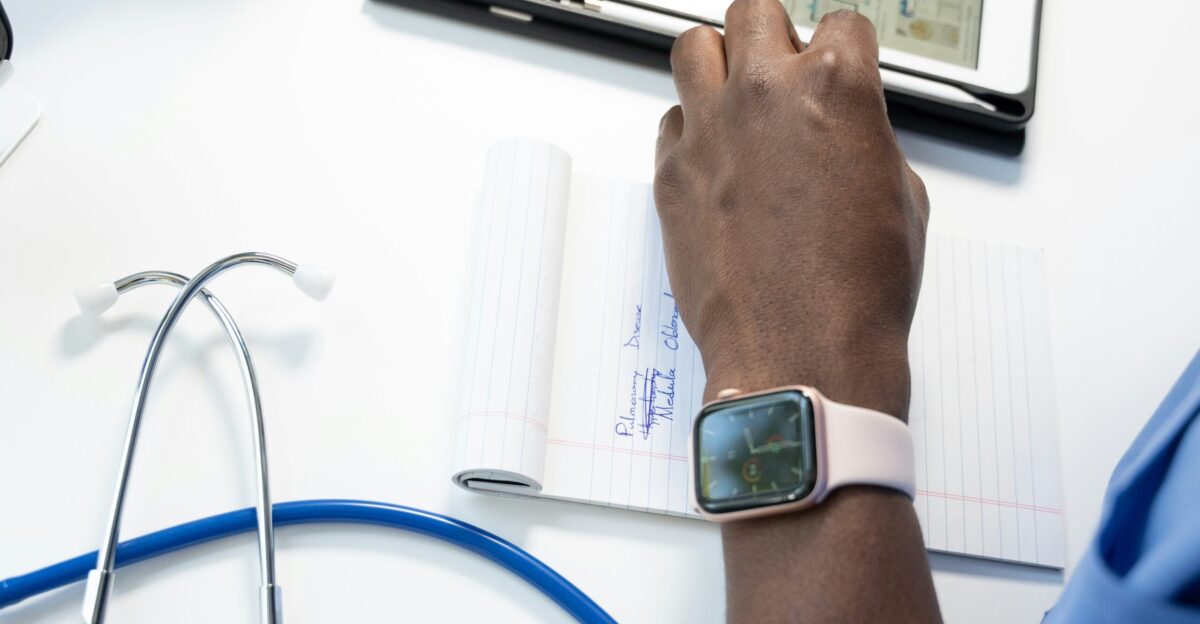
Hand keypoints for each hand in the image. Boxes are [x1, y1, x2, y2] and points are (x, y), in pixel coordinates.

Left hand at [653, 1, 928, 418]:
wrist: (801, 352)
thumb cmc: (856, 291)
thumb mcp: (901, 196)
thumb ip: (866, 138)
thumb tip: (849, 131)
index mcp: (836, 87)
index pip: (840, 22)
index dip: (843, 46)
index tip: (837, 64)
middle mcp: (765, 94)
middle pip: (754, 11)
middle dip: (773, 37)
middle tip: (781, 71)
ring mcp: (709, 131)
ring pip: (693, 47)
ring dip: (719, 64)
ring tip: (735, 98)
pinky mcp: (671, 174)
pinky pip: (670, 122)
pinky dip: (690, 130)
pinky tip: (712, 158)